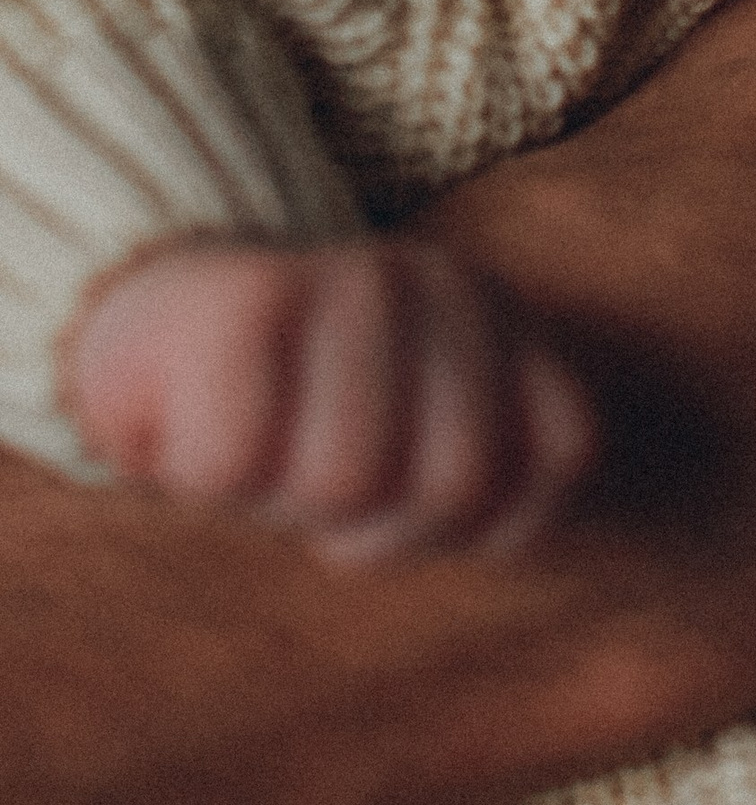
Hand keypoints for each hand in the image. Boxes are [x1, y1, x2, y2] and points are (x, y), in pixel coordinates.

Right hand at [66, 236, 596, 561]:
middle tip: (311, 483)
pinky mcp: (251, 297)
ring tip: (258, 453)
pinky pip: (239, 463)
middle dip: (373, 527)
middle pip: (454, 485)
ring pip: (345, 478)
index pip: (563, 455)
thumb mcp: (414, 440)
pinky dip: (204, 477)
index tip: (406, 505)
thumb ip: (494, 474)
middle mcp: (440, 284)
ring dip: (281, 500)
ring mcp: (351, 278)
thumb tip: (504, 517)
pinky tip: (196, 429)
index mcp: (498, 316)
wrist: (144, 323)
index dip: (486, 524)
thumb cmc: (288, 412)